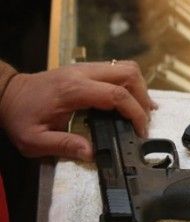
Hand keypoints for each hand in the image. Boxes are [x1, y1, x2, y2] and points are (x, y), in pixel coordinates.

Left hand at [0, 61, 154, 161]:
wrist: (7, 94)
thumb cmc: (20, 117)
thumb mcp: (34, 140)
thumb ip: (64, 146)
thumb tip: (91, 154)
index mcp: (73, 90)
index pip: (116, 94)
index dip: (135, 112)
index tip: (141, 131)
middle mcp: (82, 73)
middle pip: (128, 73)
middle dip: (143, 97)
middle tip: (144, 120)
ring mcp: (85, 68)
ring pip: (125, 67)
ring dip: (139, 89)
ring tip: (141, 112)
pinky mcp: (86, 70)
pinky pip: (116, 70)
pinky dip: (129, 85)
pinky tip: (130, 102)